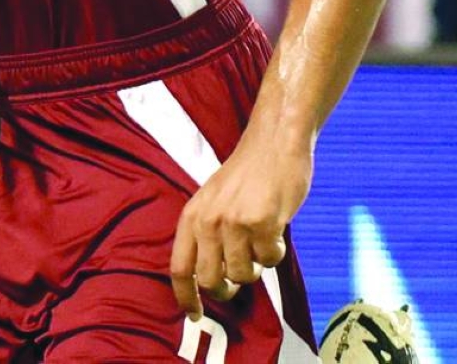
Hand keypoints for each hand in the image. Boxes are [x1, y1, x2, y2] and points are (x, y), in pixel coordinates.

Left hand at [169, 132, 311, 321]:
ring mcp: (234, 222)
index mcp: (192, 214)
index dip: (185, 297)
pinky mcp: (261, 223)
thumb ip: (208, 234)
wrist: (274, 141)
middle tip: (241, 274)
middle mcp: (208, 220)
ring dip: (256, 266)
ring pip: (243, 275)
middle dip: (228, 287)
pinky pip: (269, 260)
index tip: (194, 315)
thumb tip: (212, 280)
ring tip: (261, 240)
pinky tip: (277, 229)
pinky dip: (276, 251)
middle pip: (210, 280)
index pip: (179, 267)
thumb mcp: (214, 200)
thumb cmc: (248, 173)